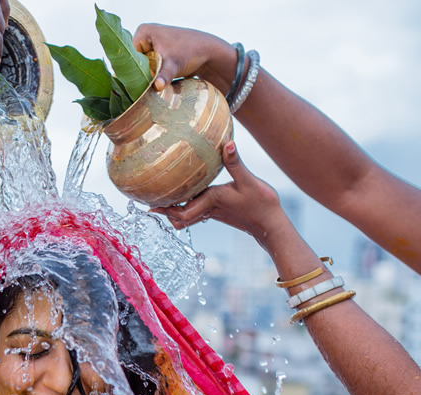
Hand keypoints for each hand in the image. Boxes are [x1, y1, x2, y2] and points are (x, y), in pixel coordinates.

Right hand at [132, 23, 236, 93]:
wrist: (209, 53)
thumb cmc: (191, 53)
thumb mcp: (173, 65)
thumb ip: (162, 76)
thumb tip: (156, 87)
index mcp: (143, 31)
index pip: (129, 54)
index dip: (133, 69)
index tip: (138, 83)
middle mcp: (146, 36)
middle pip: (134, 61)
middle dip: (139, 74)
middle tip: (143, 88)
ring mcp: (152, 44)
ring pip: (142, 66)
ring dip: (146, 77)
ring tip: (149, 87)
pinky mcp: (158, 53)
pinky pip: (149, 67)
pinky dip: (152, 76)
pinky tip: (154, 85)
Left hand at [153, 142, 289, 245]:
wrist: (271, 225)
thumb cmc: (261, 204)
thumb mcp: (248, 181)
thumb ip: (235, 163)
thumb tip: (227, 144)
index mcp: (211, 201)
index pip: (181, 212)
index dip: (165, 210)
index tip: (150, 205)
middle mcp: (208, 208)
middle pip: (179, 216)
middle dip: (165, 211)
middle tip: (149, 203)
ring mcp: (213, 212)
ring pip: (187, 216)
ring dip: (174, 211)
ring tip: (162, 200)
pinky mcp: (219, 212)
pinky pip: (196, 212)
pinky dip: (187, 207)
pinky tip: (186, 196)